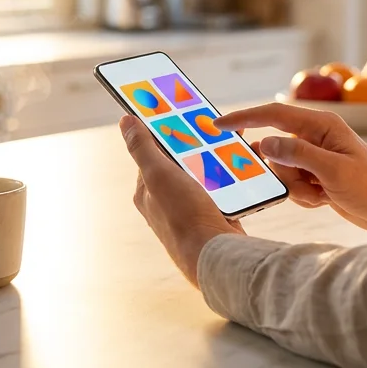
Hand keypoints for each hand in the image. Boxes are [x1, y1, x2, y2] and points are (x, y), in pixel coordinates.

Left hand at [119, 115, 243, 285]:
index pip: (151, 152)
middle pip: (180, 161)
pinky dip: (230, 177)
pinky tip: (241, 167)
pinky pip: (222, 190)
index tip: (177, 112)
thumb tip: (125, 121)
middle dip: (195, 143)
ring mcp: (189, 210)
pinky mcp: (212, 217)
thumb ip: (142, 147)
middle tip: (211, 126)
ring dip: (216, 158)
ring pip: (203, 174)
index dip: (163, 131)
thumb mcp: (158, 174)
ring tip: (231, 143)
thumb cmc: (183, 216)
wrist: (216, 255)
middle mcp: (165, 202)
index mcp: (146, 191)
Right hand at [215, 103, 366, 235]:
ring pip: (280, 171)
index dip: (243, 118)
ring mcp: (312, 157)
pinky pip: (290, 185)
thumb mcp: (334, 170)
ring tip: (323, 193)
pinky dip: (303, 196)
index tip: (217, 125)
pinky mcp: (313, 175)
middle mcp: (314, 137)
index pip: (272, 115)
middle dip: (284, 173)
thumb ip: (297, 155)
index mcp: (320, 125)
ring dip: (296, 188)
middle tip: (307, 183)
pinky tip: (325, 198)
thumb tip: (264, 144)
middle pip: (274, 150)